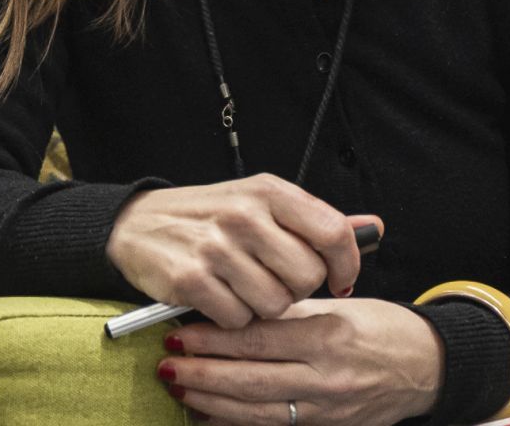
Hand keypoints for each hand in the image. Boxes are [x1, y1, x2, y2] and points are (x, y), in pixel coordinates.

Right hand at [105, 175, 376, 327]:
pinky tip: (215, 296)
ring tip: (238, 286)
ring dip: (259, 306)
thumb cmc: (206, 217)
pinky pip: (237, 319)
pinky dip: (229, 316)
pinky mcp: (190, 279)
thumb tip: (375, 227)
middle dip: (294, 289)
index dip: (344, 265)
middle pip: (307, 278)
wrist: (134, 224)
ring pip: (274, 305)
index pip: (333, 233)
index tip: (337, 279)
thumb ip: (314, 221)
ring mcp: (215, 247)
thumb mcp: (259, 204)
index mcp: (266, 191)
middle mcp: (242, 214)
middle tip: (269, 279)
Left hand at [159, 297, 443, 425]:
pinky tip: (208, 416)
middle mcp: (328, 377)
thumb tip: (225, 308)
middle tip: (166, 364)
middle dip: (202, 374)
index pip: (257, 338)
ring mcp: (330, 410)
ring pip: (258, 412)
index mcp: (327, 336)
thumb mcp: (332, 307)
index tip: (179, 332)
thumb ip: (283, 312)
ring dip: (212, 402)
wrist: (428, 365)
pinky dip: (237, 424)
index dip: (213, 338)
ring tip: (179, 388)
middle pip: (251, 379)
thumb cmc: (377, 327)